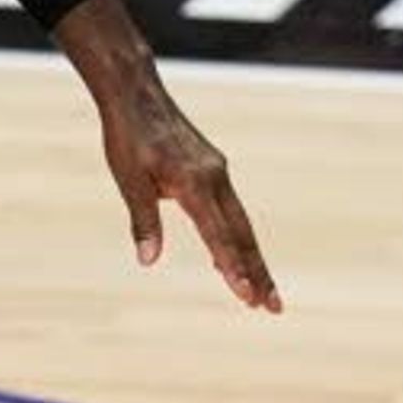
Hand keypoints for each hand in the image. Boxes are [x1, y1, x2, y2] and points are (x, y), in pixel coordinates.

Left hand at [98, 77, 278, 311]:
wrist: (136, 94)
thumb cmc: (128, 136)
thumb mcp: (129, 180)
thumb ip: (144, 221)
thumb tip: (148, 261)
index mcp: (194, 183)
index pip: (219, 235)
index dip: (233, 268)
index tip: (246, 296)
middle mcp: (215, 179)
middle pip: (243, 235)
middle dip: (258, 273)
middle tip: (273, 308)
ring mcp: (217, 173)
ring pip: (241, 225)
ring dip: (252, 260)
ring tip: (262, 294)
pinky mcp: (213, 170)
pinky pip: (230, 211)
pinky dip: (236, 239)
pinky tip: (231, 261)